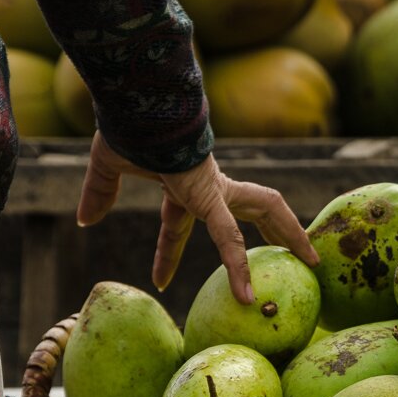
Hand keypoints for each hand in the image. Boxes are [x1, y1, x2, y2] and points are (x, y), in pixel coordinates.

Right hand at [76, 132, 318, 304]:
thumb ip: (99, 193)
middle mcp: (210, 187)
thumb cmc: (124, 125)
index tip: (159, 279)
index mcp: (187, 183)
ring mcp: (215, 189)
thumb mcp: (108, 166)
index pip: (185, 224)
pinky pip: (227, 236)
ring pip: (266, 210)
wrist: (134, 101)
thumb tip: (84, 220)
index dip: (171, 251)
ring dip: (291, 233)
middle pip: (254, 209)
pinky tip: (246, 296)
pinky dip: (236, 266)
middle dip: (278, 230)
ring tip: (313, 260)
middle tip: (299, 254)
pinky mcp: (209, 195)